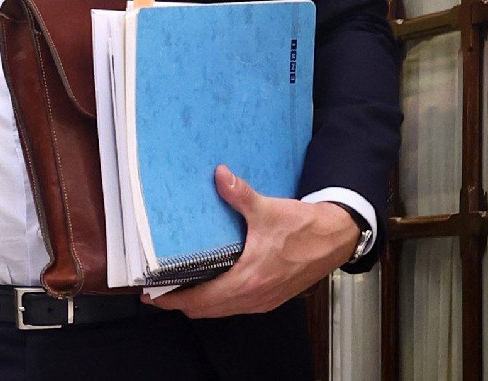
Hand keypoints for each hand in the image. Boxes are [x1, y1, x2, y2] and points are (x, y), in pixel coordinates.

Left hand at [148, 166, 359, 318]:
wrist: (337, 238)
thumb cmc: (304, 228)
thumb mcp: (268, 209)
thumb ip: (239, 194)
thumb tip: (219, 175)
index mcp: (248, 280)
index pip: (200, 301)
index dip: (172, 300)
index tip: (150, 294)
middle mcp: (254, 297)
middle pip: (205, 310)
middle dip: (179, 302)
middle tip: (157, 289)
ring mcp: (263, 301)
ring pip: (221, 310)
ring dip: (198, 303)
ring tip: (178, 286)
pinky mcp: (271, 298)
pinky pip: (235, 306)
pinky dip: (217, 301)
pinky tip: (209, 284)